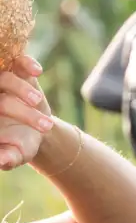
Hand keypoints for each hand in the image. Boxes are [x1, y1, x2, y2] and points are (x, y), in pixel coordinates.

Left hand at [0, 55, 52, 169]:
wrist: (38, 129)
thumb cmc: (21, 145)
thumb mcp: (16, 155)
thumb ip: (7, 159)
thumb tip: (1, 162)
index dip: (9, 110)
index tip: (6, 122)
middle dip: (19, 110)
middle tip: (45, 126)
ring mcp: (3, 81)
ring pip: (6, 78)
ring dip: (22, 89)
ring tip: (38, 102)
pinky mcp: (19, 71)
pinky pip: (18, 60)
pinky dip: (26, 63)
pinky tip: (36, 71)